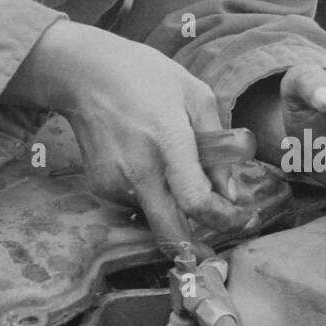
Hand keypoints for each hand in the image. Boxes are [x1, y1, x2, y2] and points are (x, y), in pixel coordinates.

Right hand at [7, 20, 253, 250]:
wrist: (84, 73)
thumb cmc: (144, 77)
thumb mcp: (195, 95)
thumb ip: (219, 145)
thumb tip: (229, 193)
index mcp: (167, 139)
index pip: (196, 200)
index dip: (224, 219)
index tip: (241, 217)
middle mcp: (137, 167)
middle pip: (170, 234)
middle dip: (196, 252)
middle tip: (214, 248)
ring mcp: (114, 180)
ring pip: (155, 218)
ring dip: (173, 211)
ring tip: (173, 170)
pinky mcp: (100, 186)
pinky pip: (136, 203)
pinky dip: (151, 195)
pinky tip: (147, 163)